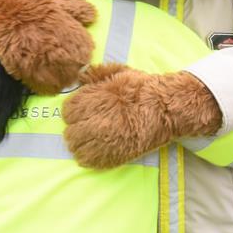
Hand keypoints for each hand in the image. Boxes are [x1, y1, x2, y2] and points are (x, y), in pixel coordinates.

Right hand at [0, 0, 96, 94]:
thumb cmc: (32, 3)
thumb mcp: (59, 1)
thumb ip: (79, 10)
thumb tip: (94, 17)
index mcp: (69, 34)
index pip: (85, 55)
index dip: (83, 56)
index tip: (80, 56)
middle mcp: (57, 51)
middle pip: (74, 72)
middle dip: (74, 71)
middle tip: (71, 70)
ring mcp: (39, 62)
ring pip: (57, 82)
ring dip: (60, 81)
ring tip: (59, 78)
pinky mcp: (21, 69)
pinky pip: (37, 85)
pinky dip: (43, 85)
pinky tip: (44, 81)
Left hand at [63, 69, 219, 168]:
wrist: (165, 108)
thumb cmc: (142, 89)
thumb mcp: (119, 72)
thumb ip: (96, 73)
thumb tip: (79, 74)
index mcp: (93, 100)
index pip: (68, 110)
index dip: (76, 111)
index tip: (85, 111)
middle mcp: (94, 121)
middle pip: (69, 132)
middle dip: (77, 128)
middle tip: (89, 125)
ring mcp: (102, 141)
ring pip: (75, 148)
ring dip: (82, 143)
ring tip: (94, 138)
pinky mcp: (111, 156)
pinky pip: (87, 161)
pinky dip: (90, 156)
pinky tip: (100, 148)